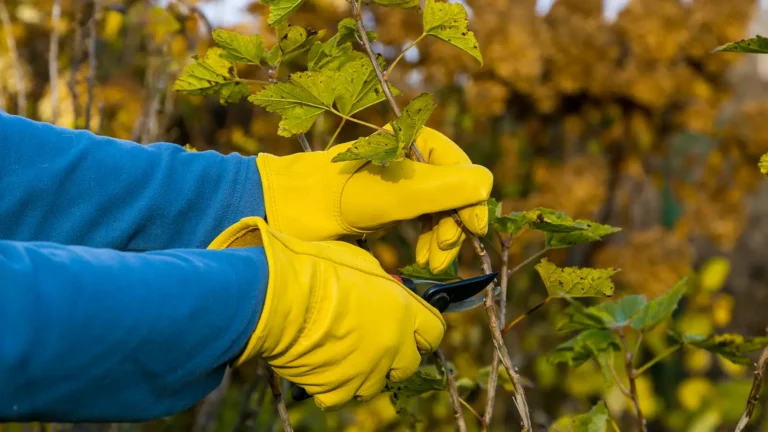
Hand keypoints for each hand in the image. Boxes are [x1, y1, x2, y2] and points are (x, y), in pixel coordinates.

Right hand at [208, 217, 444, 409]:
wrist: (277, 296)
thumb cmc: (316, 268)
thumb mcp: (361, 264)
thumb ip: (381, 284)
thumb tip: (386, 290)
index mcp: (404, 311)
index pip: (434, 332)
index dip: (422, 331)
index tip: (412, 330)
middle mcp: (392, 345)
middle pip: (409, 365)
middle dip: (396, 356)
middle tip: (373, 343)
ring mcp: (366, 371)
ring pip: (375, 384)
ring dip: (364, 372)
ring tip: (341, 353)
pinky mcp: (336, 389)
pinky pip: (341, 395)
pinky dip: (332, 386)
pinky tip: (321, 366)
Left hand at [256, 127, 492, 272]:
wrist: (282, 214)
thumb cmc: (332, 201)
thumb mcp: (391, 197)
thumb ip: (440, 189)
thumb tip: (486, 184)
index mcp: (410, 143)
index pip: (460, 169)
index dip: (470, 201)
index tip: (473, 232)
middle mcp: (407, 159)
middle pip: (451, 192)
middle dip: (453, 225)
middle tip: (440, 256)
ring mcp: (396, 182)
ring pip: (438, 209)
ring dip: (442, 237)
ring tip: (432, 266)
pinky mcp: (386, 205)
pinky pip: (421, 220)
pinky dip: (427, 240)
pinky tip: (423, 259)